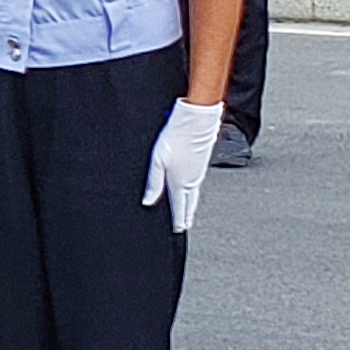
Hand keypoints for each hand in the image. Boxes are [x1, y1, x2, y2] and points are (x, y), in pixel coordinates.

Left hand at [143, 99, 223, 231]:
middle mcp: (192, 181)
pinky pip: (196, 184)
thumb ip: (153, 183)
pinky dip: (193, 191)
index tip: (178, 229)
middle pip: (189, 204)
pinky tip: (190, 189)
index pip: (180, 208)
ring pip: (194, 194)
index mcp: (181, 183)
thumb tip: (147, 201)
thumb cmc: (177, 136)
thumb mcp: (157, 161)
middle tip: (184, 224)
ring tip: (187, 211)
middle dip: (186, 215)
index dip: (178, 220)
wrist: (197, 120)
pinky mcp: (202, 164)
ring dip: (190, 204)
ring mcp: (198, 172)